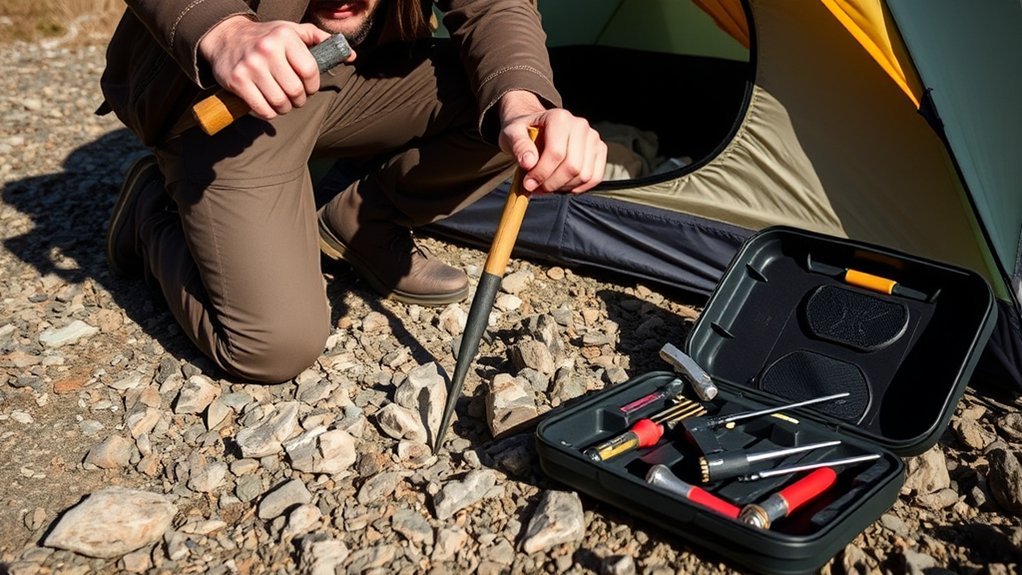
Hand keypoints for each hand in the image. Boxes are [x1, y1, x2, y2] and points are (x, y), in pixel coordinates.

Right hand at [198, 16, 354, 119]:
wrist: (226, 38)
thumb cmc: (267, 37)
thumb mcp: (293, 31)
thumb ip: (320, 39)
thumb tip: (350, 55)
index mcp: (285, 36)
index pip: (310, 71)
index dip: (313, 85)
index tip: (309, 86)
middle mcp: (267, 50)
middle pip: (296, 90)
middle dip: (300, 99)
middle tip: (296, 97)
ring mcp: (250, 66)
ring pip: (280, 103)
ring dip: (286, 108)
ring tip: (284, 101)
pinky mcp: (237, 81)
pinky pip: (263, 110)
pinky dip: (270, 113)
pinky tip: (269, 105)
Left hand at [497, 91, 606, 193]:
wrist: (538, 127)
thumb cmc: (524, 131)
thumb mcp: (512, 134)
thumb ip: (519, 146)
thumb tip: (529, 163)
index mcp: (559, 118)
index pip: (556, 153)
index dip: (542, 174)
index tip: (528, 184)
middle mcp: (580, 125)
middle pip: (572, 167)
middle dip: (552, 183)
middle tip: (536, 188)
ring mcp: (593, 137)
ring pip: (584, 175)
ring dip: (564, 187)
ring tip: (547, 184)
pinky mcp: (600, 149)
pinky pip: (595, 177)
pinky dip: (578, 188)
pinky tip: (562, 185)